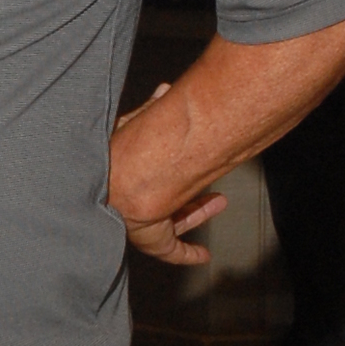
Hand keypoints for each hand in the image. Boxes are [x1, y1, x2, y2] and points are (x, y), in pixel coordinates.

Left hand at [109, 80, 229, 268]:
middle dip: (186, 190)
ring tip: (220, 201)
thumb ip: (149, 107)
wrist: (124, 178)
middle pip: (162, 197)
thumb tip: (164, 89)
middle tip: (211, 185)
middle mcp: (132, 198)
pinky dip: (187, 255)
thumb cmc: (128, 144)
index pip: (144, 173)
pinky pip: (172, 252)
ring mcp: (142, 220)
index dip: (162, 169)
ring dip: (195, 212)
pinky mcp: (153, 241)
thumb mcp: (139, 118)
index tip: (177, 166)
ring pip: (172, 219)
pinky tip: (203, 255)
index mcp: (125, 172)